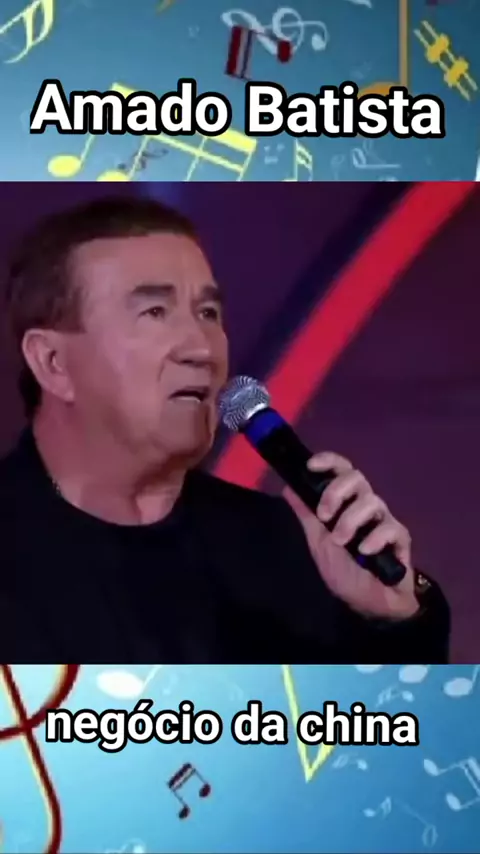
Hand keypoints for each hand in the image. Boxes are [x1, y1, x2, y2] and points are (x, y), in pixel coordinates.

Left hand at [283, 451, 419, 620]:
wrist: (368, 604)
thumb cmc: (344, 570)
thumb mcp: (317, 542)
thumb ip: (306, 514)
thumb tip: (288, 487)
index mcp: (346, 502)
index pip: (341, 470)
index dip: (329, 462)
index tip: (311, 466)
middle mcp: (365, 505)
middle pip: (357, 477)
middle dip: (336, 492)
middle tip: (324, 515)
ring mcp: (384, 520)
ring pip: (371, 501)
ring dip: (350, 520)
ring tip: (341, 542)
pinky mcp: (400, 538)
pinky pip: (389, 528)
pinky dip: (374, 538)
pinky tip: (365, 552)